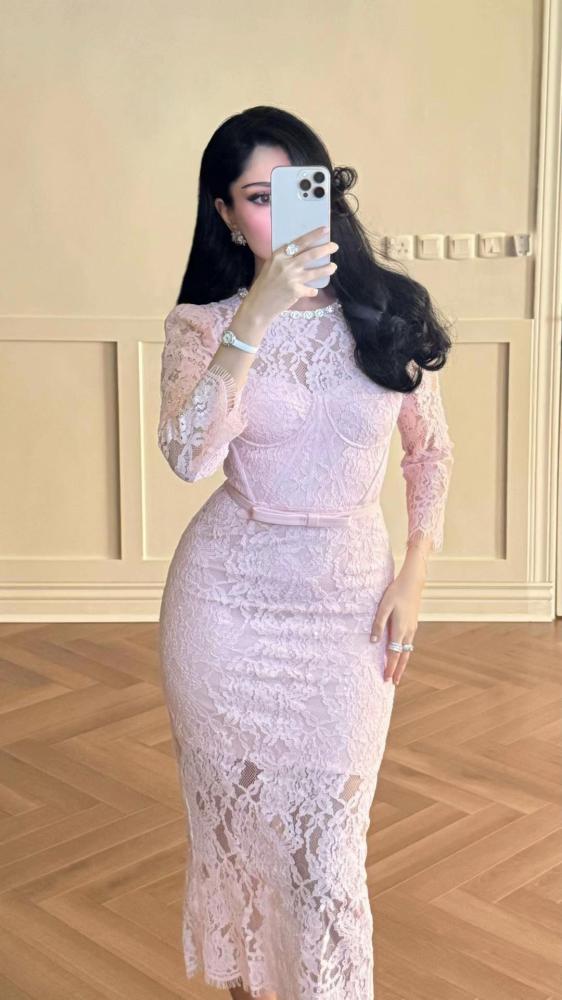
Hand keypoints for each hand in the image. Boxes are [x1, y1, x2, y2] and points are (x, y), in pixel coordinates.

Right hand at [243, 225, 338, 320]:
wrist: (258, 305)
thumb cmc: (264, 285)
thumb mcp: (270, 266)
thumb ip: (284, 259)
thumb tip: (303, 253)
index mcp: (279, 256)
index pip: (299, 242)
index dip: (313, 235)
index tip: (325, 230)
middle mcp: (286, 265)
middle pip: (311, 255)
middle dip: (325, 249)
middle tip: (335, 246)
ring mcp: (292, 278)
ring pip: (315, 272)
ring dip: (327, 269)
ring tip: (333, 267)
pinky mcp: (296, 291)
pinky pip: (311, 290)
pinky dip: (312, 290)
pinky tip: (312, 291)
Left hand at [370, 559, 425, 685]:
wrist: (413, 582)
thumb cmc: (395, 592)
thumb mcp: (383, 607)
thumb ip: (378, 624)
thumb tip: (373, 642)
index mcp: (400, 629)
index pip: (394, 653)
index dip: (390, 667)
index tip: (386, 678)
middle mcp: (408, 631)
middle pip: (403, 656)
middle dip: (398, 670)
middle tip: (393, 683)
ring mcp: (412, 628)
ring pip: (407, 650)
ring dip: (402, 662)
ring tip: (396, 672)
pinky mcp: (412, 624)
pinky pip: (408, 643)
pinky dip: (404, 652)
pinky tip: (400, 653)